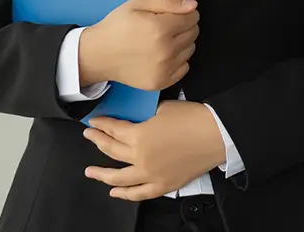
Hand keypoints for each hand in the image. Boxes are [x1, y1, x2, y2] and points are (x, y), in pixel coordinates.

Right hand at [78, 0, 198, 89]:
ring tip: (162, 40)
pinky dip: (178, 60)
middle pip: (193, 33)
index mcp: (160, 28)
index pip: (192, 17)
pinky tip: (162, 54)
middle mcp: (165, 51)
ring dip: (182, 42)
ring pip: (190, 49)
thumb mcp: (138, 3)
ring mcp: (164, 69)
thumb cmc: (118, 25)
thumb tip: (193, 6)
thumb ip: (168, 1)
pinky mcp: (161, 82)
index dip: (185, 12)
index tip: (173, 14)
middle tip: (166, 25)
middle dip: (184, 26)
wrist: (99, 54)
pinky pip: (184, 67)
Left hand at [83, 100, 226, 200]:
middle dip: (97, 142)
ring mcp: (150, 175)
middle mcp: (140, 158)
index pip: (114, 130)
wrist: (214, 134)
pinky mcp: (163, 185)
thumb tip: (139, 120)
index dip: (102, 125)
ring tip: (90, 171)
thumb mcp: (163, 108)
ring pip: (119, 178)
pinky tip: (115, 191)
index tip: (94, 123)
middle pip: (112, 151)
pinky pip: (139, 194)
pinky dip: (125, 194)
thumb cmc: (191, 118)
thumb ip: (145, 117)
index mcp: (139, 136)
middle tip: (89, 137)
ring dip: (102, 174)